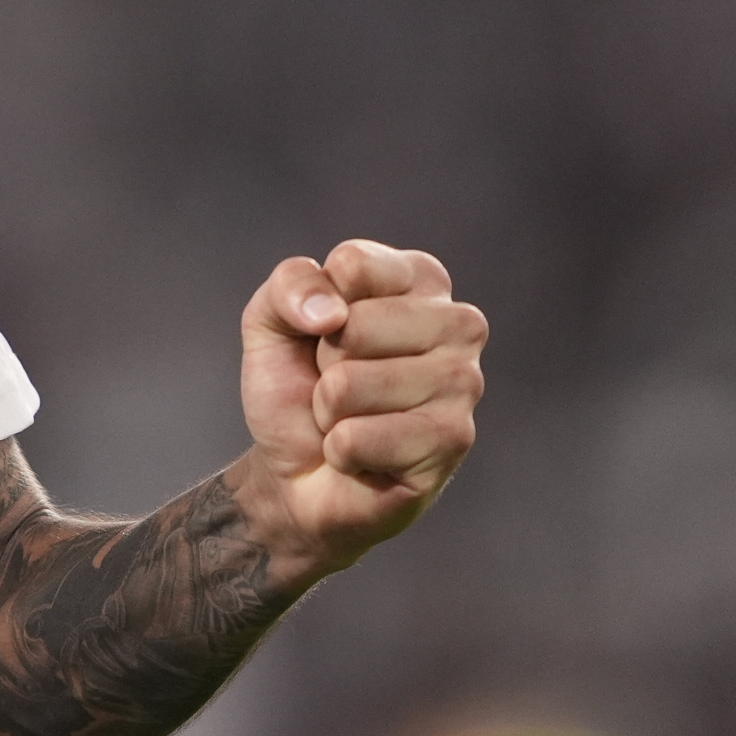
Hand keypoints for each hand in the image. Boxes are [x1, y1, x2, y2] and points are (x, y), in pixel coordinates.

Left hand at [235, 240, 484, 585]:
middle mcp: (458, 323)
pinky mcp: (453, 439)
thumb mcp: (272, 320)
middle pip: (353, 326)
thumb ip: (290, 286)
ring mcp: (464, 381)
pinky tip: (364, 455)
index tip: (326, 332)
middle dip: (324, 365)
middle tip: (339, 385)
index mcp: (421, 278)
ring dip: (329, 411)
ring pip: (348, 384)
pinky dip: (340, 451)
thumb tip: (330, 314)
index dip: (316, 307)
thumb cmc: (298, 386)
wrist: (296, 470)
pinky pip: (355, 437)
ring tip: (351, 418)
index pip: (353, 265)